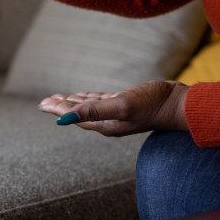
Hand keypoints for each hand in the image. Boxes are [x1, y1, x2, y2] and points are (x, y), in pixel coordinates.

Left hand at [38, 81, 189, 136]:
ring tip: (58, 99)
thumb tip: (65, 118)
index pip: (75, 117)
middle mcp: (109, 121)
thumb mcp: (121, 105)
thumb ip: (94, 111)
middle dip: (61, 107)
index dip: (58, 110)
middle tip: (44, 101)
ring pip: (89, 107)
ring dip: (73, 102)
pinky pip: (101, 102)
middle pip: (79, 113)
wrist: (177, 103)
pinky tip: (83, 95)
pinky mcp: (126, 104)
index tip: (42, 104)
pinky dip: (89, 98)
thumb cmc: (152, 105)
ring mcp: (118, 113)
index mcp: (105, 124)